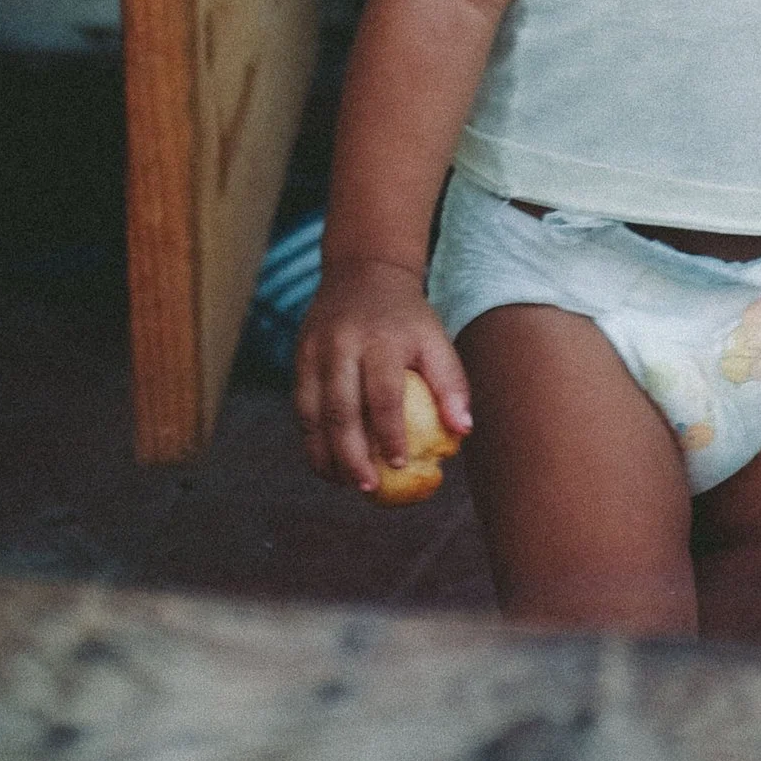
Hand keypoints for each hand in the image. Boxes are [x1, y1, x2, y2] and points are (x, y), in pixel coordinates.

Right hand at [295, 256, 472, 494]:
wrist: (363, 273)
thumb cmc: (408, 320)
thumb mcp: (435, 339)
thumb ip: (451, 383)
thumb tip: (462, 432)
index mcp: (382, 339)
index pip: (384, 394)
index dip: (390, 434)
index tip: (399, 464)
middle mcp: (343, 343)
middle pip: (341, 409)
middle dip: (351, 455)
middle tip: (366, 487)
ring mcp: (315, 349)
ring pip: (312, 412)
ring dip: (324, 454)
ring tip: (342, 483)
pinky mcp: (298, 356)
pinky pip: (300, 406)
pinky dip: (310, 439)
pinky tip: (326, 462)